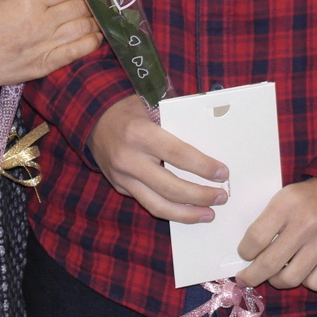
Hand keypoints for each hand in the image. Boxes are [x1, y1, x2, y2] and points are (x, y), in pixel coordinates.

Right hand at [0, 0, 100, 94]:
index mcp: (30, 2)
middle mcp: (43, 21)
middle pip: (77, 7)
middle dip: (86, 3)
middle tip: (90, 3)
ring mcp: (47, 43)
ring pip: (82, 27)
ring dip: (92, 21)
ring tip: (95, 18)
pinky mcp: (47, 64)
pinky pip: (77, 51)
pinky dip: (91, 43)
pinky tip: (96, 37)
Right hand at [87, 94, 229, 222]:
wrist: (92, 118)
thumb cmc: (130, 107)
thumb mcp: (151, 102)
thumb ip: (177, 118)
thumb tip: (212, 133)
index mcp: (139, 133)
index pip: (177, 154)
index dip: (202, 166)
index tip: (223, 173)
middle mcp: (128, 159)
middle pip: (170, 187)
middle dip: (199, 196)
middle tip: (221, 197)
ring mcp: (121, 177)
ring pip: (157, 205)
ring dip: (186, 214)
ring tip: (209, 214)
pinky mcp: (120, 187)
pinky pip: (148, 203)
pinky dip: (170, 210)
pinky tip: (188, 211)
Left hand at [236, 178, 316, 291]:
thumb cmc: (311, 197)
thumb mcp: (286, 196)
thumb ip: (268, 221)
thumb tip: (248, 254)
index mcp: (287, 203)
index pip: (255, 238)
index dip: (245, 252)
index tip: (244, 255)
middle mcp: (306, 223)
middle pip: (269, 263)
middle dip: (252, 276)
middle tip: (246, 278)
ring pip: (290, 279)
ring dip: (278, 280)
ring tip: (277, 274)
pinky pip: (315, 283)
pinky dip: (306, 280)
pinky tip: (305, 270)